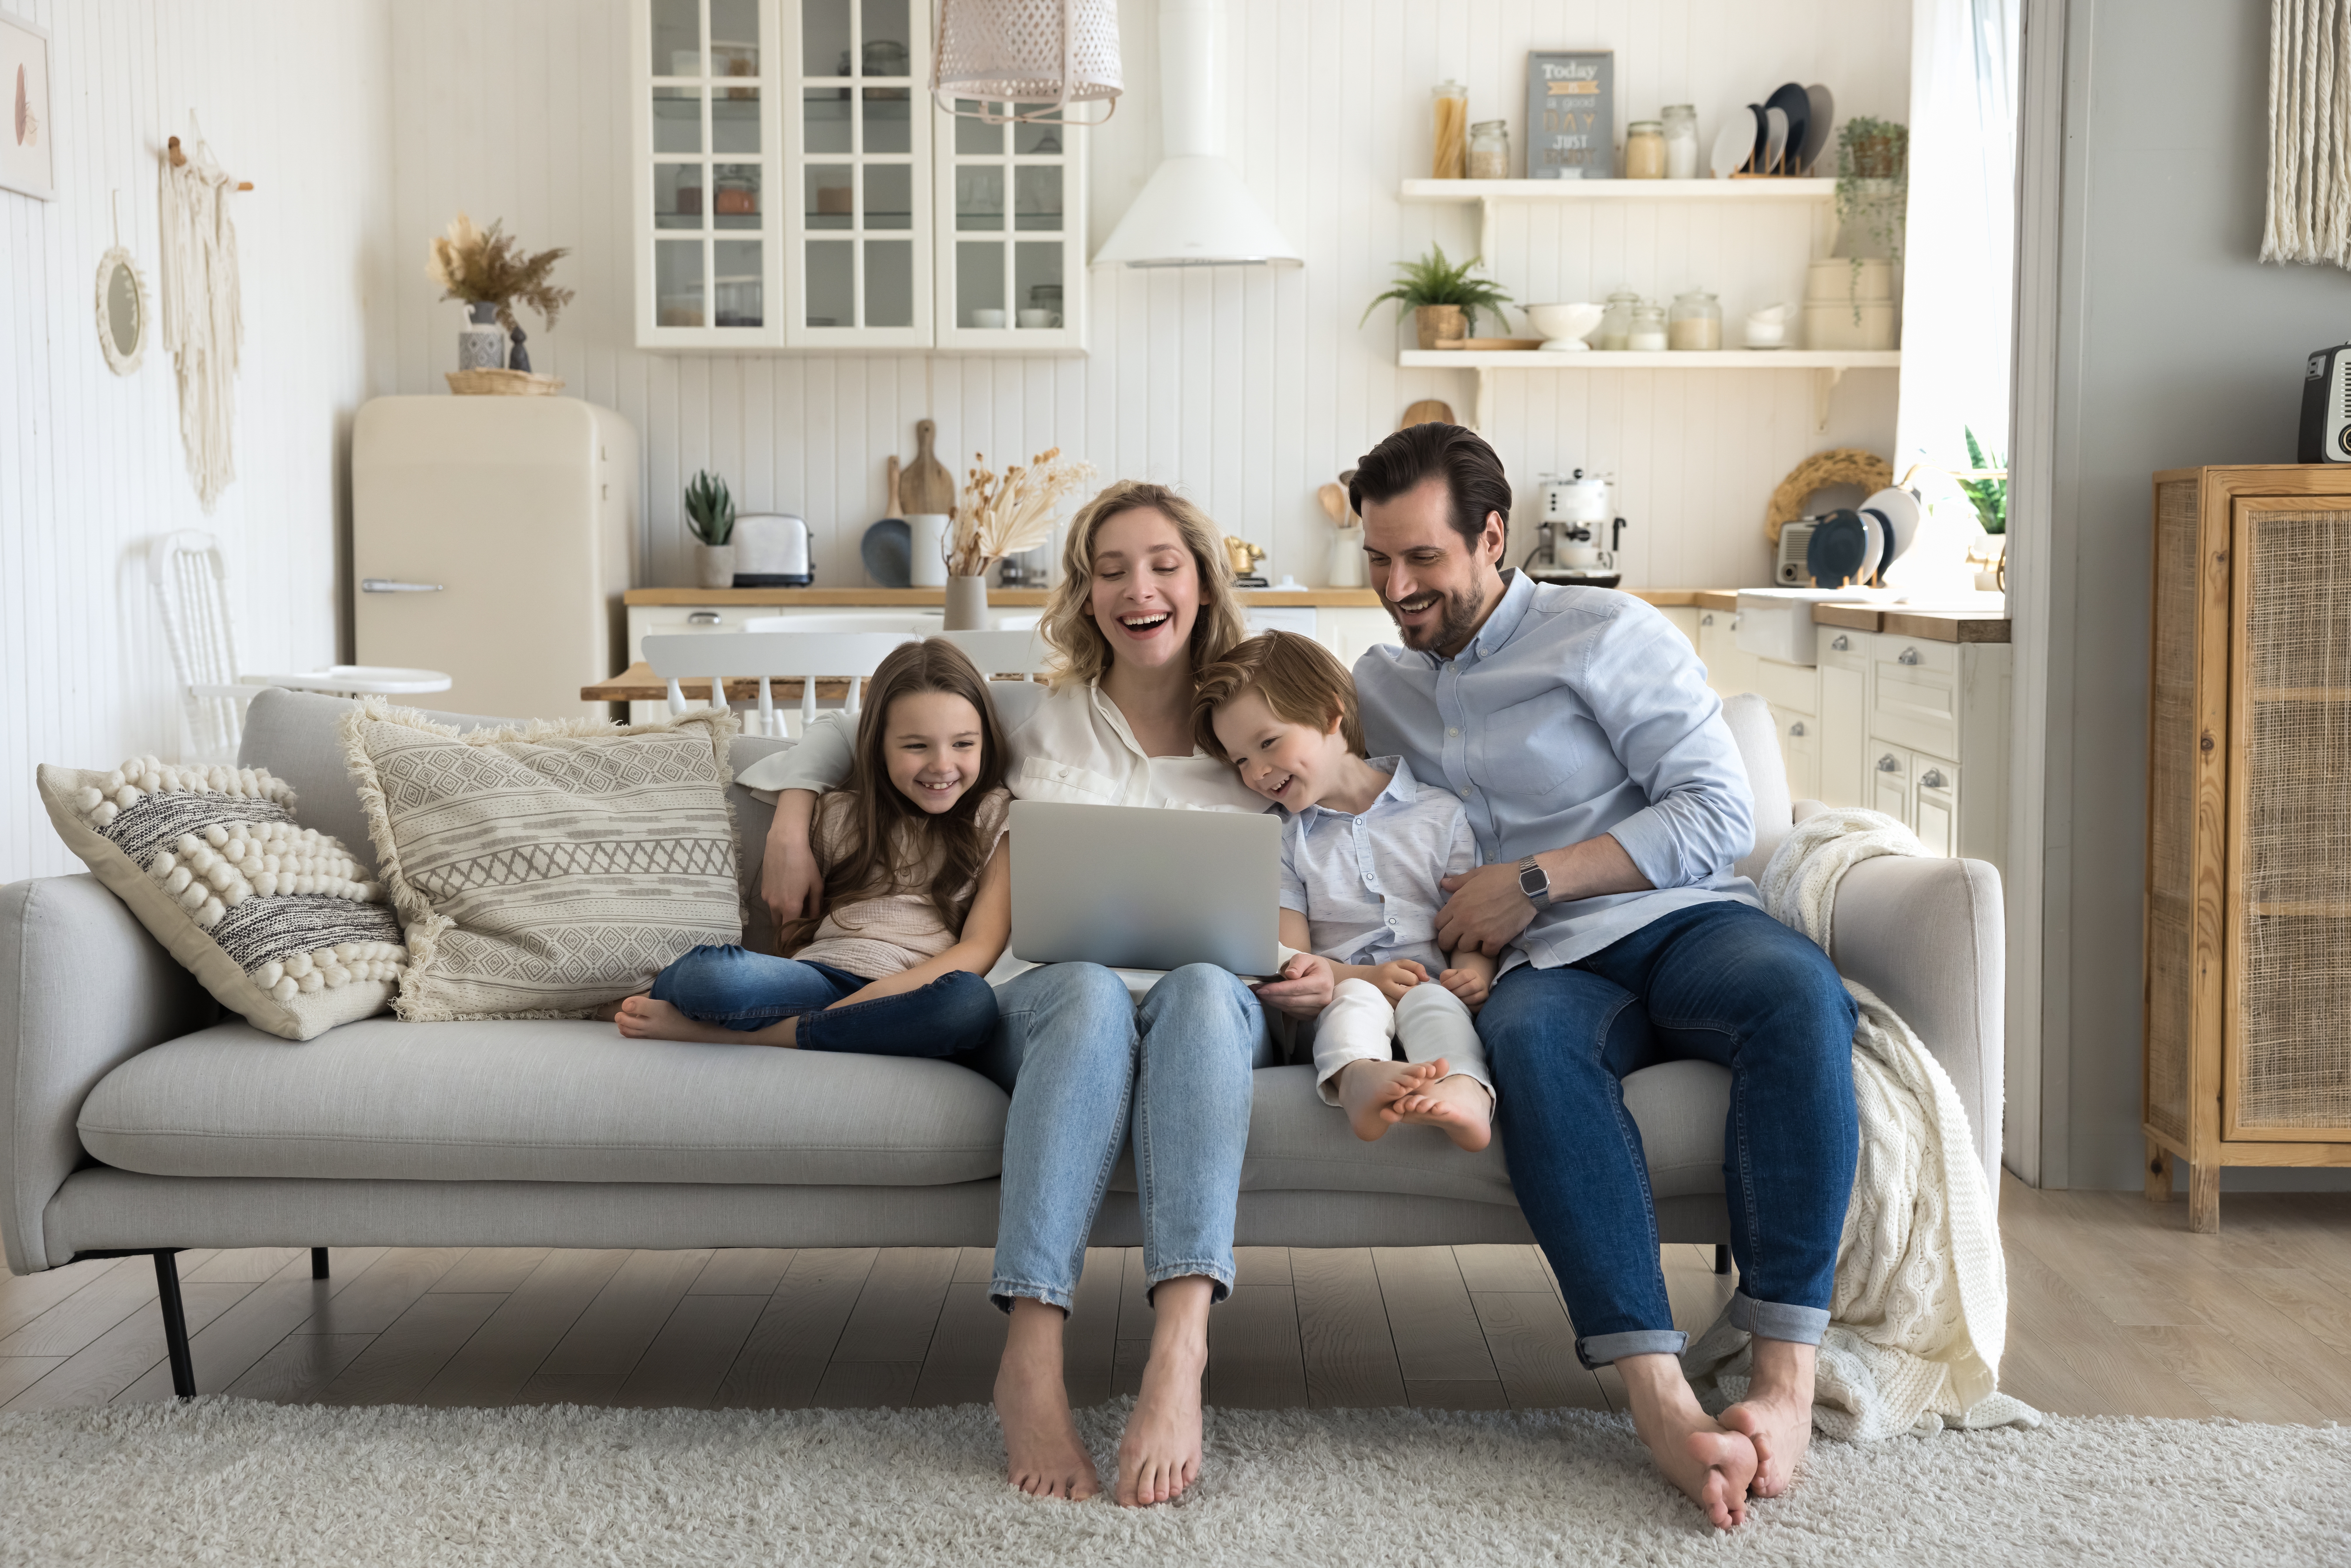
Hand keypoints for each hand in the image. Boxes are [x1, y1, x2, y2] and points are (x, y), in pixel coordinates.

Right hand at [760, 813, 823, 932]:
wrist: (784, 843)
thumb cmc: (804, 863)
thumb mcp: (816, 885)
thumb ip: (816, 905)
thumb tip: (815, 920)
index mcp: (790, 907)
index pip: (787, 934)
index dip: (791, 942)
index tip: (797, 946)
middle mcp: (775, 906)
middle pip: (780, 926)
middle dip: (788, 929)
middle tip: (799, 926)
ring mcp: (767, 898)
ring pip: (774, 915)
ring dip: (783, 916)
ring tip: (794, 908)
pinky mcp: (763, 890)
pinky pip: (771, 904)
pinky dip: (778, 905)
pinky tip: (787, 893)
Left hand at [1252, 952, 1334, 1018]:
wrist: (1325, 978)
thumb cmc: (1314, 966)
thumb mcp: (1307, 958)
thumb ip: (1298, 963)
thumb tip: (1290, 974)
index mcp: (1322, 983)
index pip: (1296, 988)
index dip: (1277, 989)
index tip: (1261, 988)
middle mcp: (1322, 999)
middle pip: (1291, 1000)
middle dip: (1270, 996)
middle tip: (1254, 990)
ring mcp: (1317, 1010)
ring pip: (1289, 1008)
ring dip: (1272, 1002)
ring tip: (1259, 993)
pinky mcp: (1311, 1016)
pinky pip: (1291, 1013)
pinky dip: (1278, 1006)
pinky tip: (1269, 999)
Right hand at [1370, 958, 1429, 1003]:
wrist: (1364, 980)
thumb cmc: (1386, 971)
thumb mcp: (1400, 964)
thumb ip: (1416, 967)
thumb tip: (1426, 978)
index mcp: (1389, 971)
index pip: (1413, 979)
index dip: (1414, 980)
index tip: (1408, 980)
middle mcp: (1383, 984)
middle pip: (1408, 993)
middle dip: (1411, 992)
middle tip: (1406, 988)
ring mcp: (1380, 997)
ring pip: (1402, 1004)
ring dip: (1406, 1000)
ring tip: (1401, 994)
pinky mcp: (1379, 1007)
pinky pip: (1396, 1010)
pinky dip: (1399, 1006)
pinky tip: (1396, 1000)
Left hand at [1436, 863, 1541, 955]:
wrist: (1526, 885)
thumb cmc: (1501, 876)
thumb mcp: (1476, 874)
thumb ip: (1458, 882)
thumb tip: (1443, 883)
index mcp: (1456, 903)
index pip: (1438, 923)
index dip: (1444, 926)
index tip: (1451, 926)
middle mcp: (1464, 920)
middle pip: (1445, 941)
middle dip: (1450, 941)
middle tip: (1460, 939)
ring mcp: (1479, 932)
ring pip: (1464, 948)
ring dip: (1471, 945)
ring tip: (1479, 938)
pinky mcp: (1495, 940)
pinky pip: (1485, 953)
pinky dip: (1489, 949)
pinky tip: (1493, 942)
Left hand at [1437, 966, 1489, 1009]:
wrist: (1469, 986)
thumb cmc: (1458, 981)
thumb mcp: (1451, 974)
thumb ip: (1446, 976)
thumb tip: (1444, 985)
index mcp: (1472, 973)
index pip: (1464, 976)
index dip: (1452, 982)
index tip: (1444, 986)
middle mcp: (1480, 982)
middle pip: (1471, 987)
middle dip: (1456, 992)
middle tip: (1449, 995)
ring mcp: (1483, 994)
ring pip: (1474, 998)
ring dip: (1461, 1000)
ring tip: (1454, 1000)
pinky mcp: (1483, 1004)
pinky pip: (1476, 1007)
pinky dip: (1467, 1007)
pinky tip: (1460, 1005)